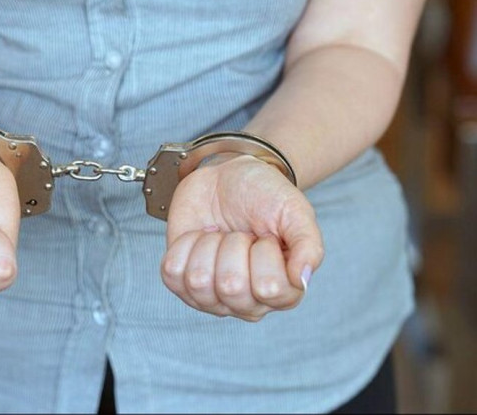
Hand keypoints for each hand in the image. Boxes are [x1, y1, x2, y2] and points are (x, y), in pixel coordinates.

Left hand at [163, 154, 323, 320]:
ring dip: (208, 245)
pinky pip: (172, 273)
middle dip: (234, 245)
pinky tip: (200, 237)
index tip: (266, 237)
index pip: (268, 288)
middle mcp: (247, 303)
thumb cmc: (264, 196)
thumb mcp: (295, 211)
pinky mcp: (181, 283)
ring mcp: (211, 297)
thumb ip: (308, 245)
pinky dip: (185, 245)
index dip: (264, 252)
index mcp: (282, 292)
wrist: (227, 178)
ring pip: (198, 282)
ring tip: (220, 235)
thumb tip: (303, 280)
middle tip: (241, 234)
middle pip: (230, 287)